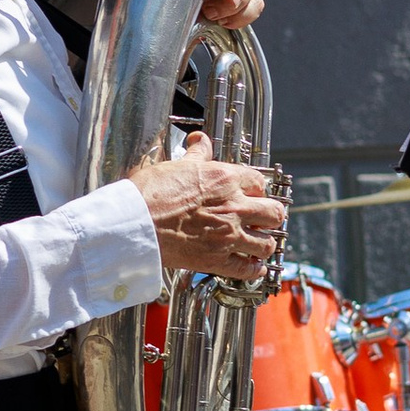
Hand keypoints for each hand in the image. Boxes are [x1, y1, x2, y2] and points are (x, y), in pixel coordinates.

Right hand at [131, 132, 285, 281]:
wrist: (135, 222)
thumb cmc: (150, 193)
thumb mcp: (176, 165)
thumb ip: (197, 155)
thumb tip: (201, 140)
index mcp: (226, 180)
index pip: (260, 183)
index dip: (257, 190)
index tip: (253, 195)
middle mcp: (234, 207)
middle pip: (274, 214)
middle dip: (271, 217)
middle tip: (263, 220)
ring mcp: (229, 236)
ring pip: (267, 244)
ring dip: (265, 244)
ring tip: (259, 244)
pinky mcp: (218, 260)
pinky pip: (249, 270)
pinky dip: (253, 270)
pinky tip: (251, 266)